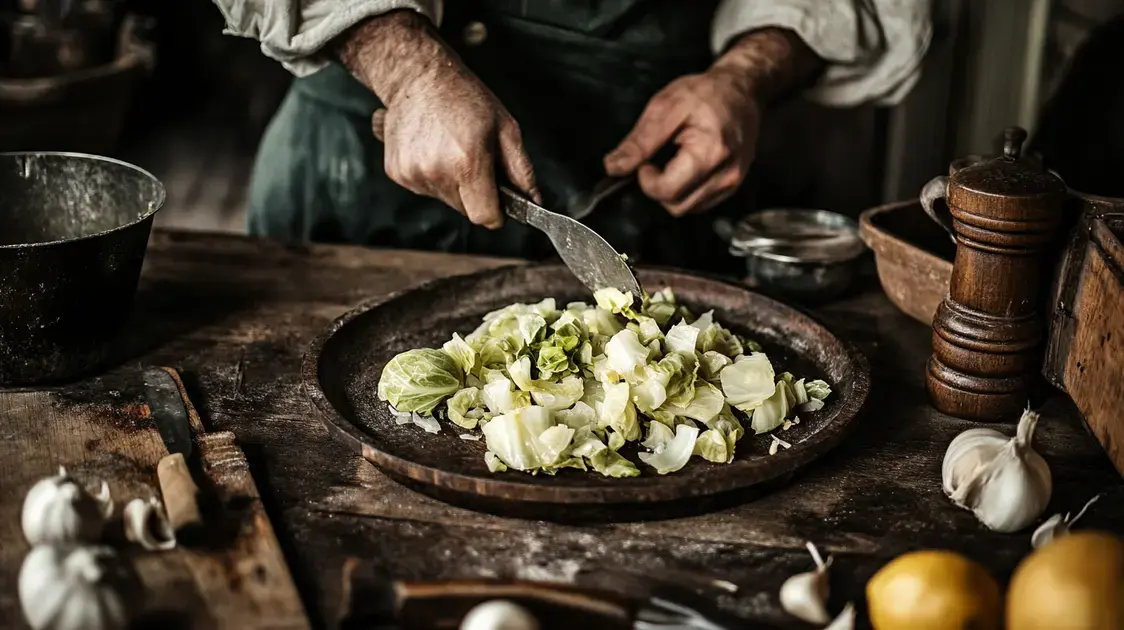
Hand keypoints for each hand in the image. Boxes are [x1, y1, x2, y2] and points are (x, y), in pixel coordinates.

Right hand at [337, 11, 538, 228]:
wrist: (417, 76)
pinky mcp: (396, 172)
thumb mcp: (505, 127)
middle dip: (475, 193)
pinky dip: (431, 175)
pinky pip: (423, 188)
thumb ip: (521, 170)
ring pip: (444, 199)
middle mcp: (436, 173)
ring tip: (450, 148)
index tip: (499, 201)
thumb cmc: (464, 97)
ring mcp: (413, 174)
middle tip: (474, 159)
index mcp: (467, 163)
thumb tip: (534, 200)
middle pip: (465, 210)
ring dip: (452, 183)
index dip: (496, 212)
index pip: (484, 217)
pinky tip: (431, 148)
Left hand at [603, 68, 760, 215]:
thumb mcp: (665, 107)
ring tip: (674, 160)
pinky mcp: (733, 186)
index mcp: (710, 152)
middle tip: (657, 160)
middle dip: (658, 187)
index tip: (645, 161)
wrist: (741, 90)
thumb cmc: (705, 93)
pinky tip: (686, 167)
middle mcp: (727, 174)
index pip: (667, 191)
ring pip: (687, 208)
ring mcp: (732, 183)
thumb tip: (614, 167)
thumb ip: (639, 141)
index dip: (646, 180)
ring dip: (672, 190)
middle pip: (676, 206)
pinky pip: (699, 203)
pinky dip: (686, 191)